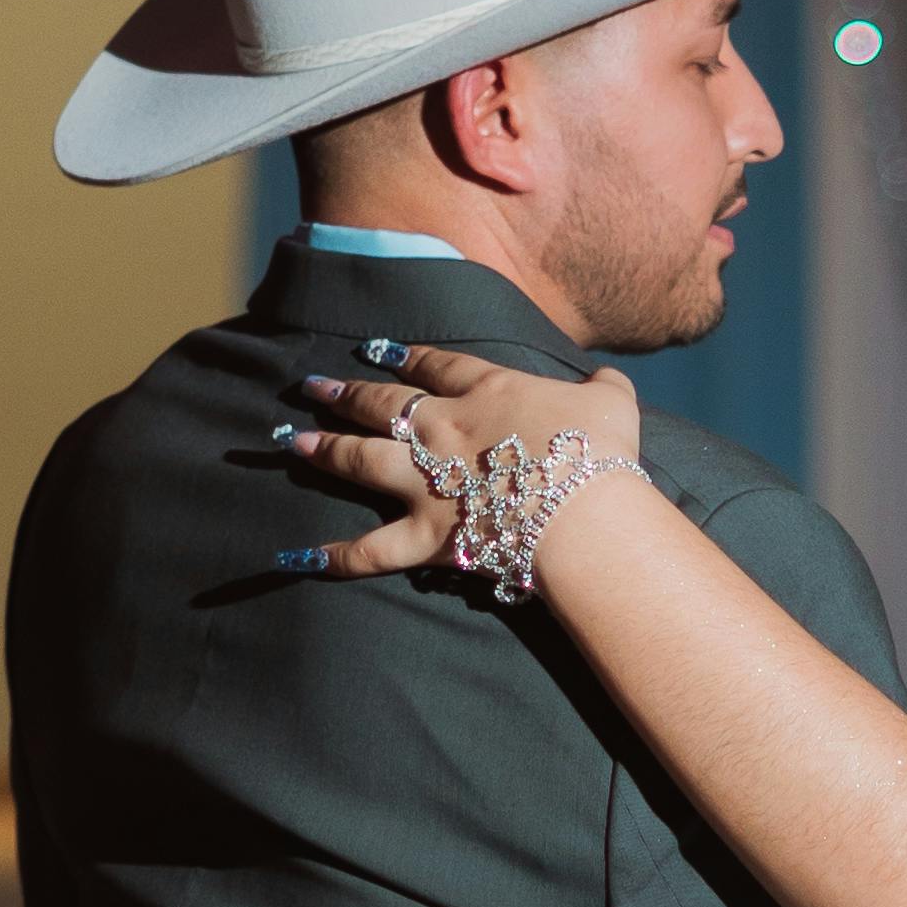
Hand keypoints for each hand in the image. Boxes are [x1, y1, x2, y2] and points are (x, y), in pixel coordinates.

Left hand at [270, 337, 644, 579]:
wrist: (585, 510)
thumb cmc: (600, 453)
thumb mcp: (613, 403)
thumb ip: (604, 387)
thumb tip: (606, 381)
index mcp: (488, 393)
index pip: (439, 367)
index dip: (409, 356)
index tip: (381, 349)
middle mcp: (444, 430)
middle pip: (384, 404)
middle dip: (346, 393)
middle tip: (314, 386)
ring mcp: (429, 484)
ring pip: (362, 459)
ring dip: (325, 450)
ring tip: (294, 442)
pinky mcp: (426, 536)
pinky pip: (372, 550)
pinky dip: (336, 556)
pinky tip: (297, 557)